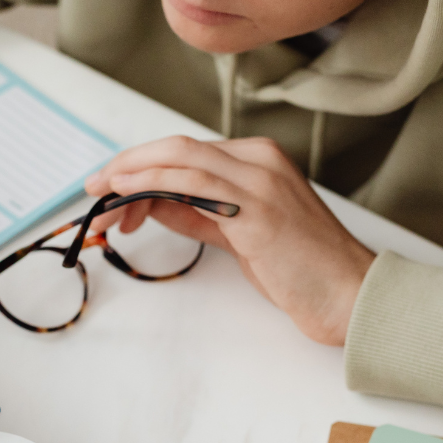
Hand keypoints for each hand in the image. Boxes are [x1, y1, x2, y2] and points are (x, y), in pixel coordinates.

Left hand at [83, 137, 373, 345]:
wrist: (349, 294)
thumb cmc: (301, 270)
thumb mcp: (240, 234)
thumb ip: (199, 213)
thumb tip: (154, 204)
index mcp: (259, 160)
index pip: (186, 152)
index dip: (142, 165)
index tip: (111, 187)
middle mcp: (260, 160)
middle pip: (177, 147)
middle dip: (127, 164)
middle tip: (93, 187)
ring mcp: (260, 180)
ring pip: (180, 158)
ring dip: (131, 175)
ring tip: (102, 198)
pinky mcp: (256, 209)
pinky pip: (193, 184)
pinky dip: (153, 183)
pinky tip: (127, 195)